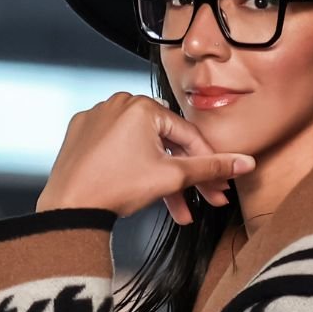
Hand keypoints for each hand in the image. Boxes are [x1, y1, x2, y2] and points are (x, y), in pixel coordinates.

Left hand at [35, 92, 254, 224]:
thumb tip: (244, 162)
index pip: (187, 135)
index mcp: (142, 106)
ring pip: (143, 147)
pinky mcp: (81, 134)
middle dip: (186, 176)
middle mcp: (118, 103)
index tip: (219, 184)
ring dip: (163, 177)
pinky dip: (134, 166)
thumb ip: (211, 168)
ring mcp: (97, 118)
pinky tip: (144, 188)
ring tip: (176, 208)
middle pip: (166, 143)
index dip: (209, 164)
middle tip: (203, 200)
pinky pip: (118, 147)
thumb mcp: (172, 177)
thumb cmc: (114, 187)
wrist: (68, 208)